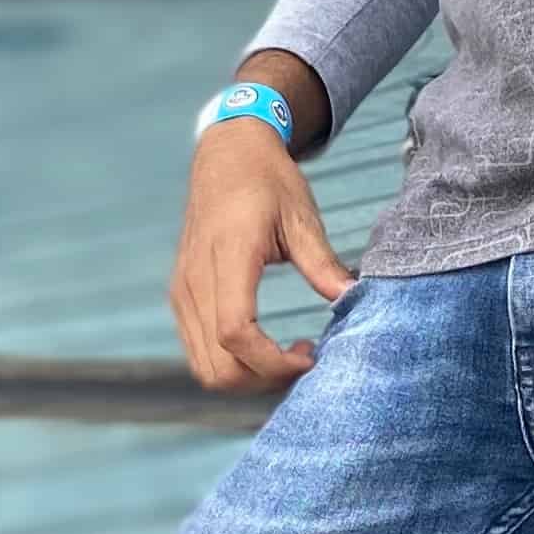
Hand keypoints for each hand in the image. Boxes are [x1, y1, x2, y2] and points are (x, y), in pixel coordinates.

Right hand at [169, 127, 355, 390]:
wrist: (226, 154)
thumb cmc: (267, 181)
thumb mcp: (301, 216)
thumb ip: (323, 262)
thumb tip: (352, 298)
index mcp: (228, 255)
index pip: (236, 332)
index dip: (273, 361)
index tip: (310, 355)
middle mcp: (195, 279)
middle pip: (218, 365)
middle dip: (264, 379)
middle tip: (305, 359)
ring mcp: (183, 291)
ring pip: (205, 368)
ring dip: (248, 377)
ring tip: (286, 355)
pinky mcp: (181, 297)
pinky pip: (198, 352)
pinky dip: (231, 364)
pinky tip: (264, 346)